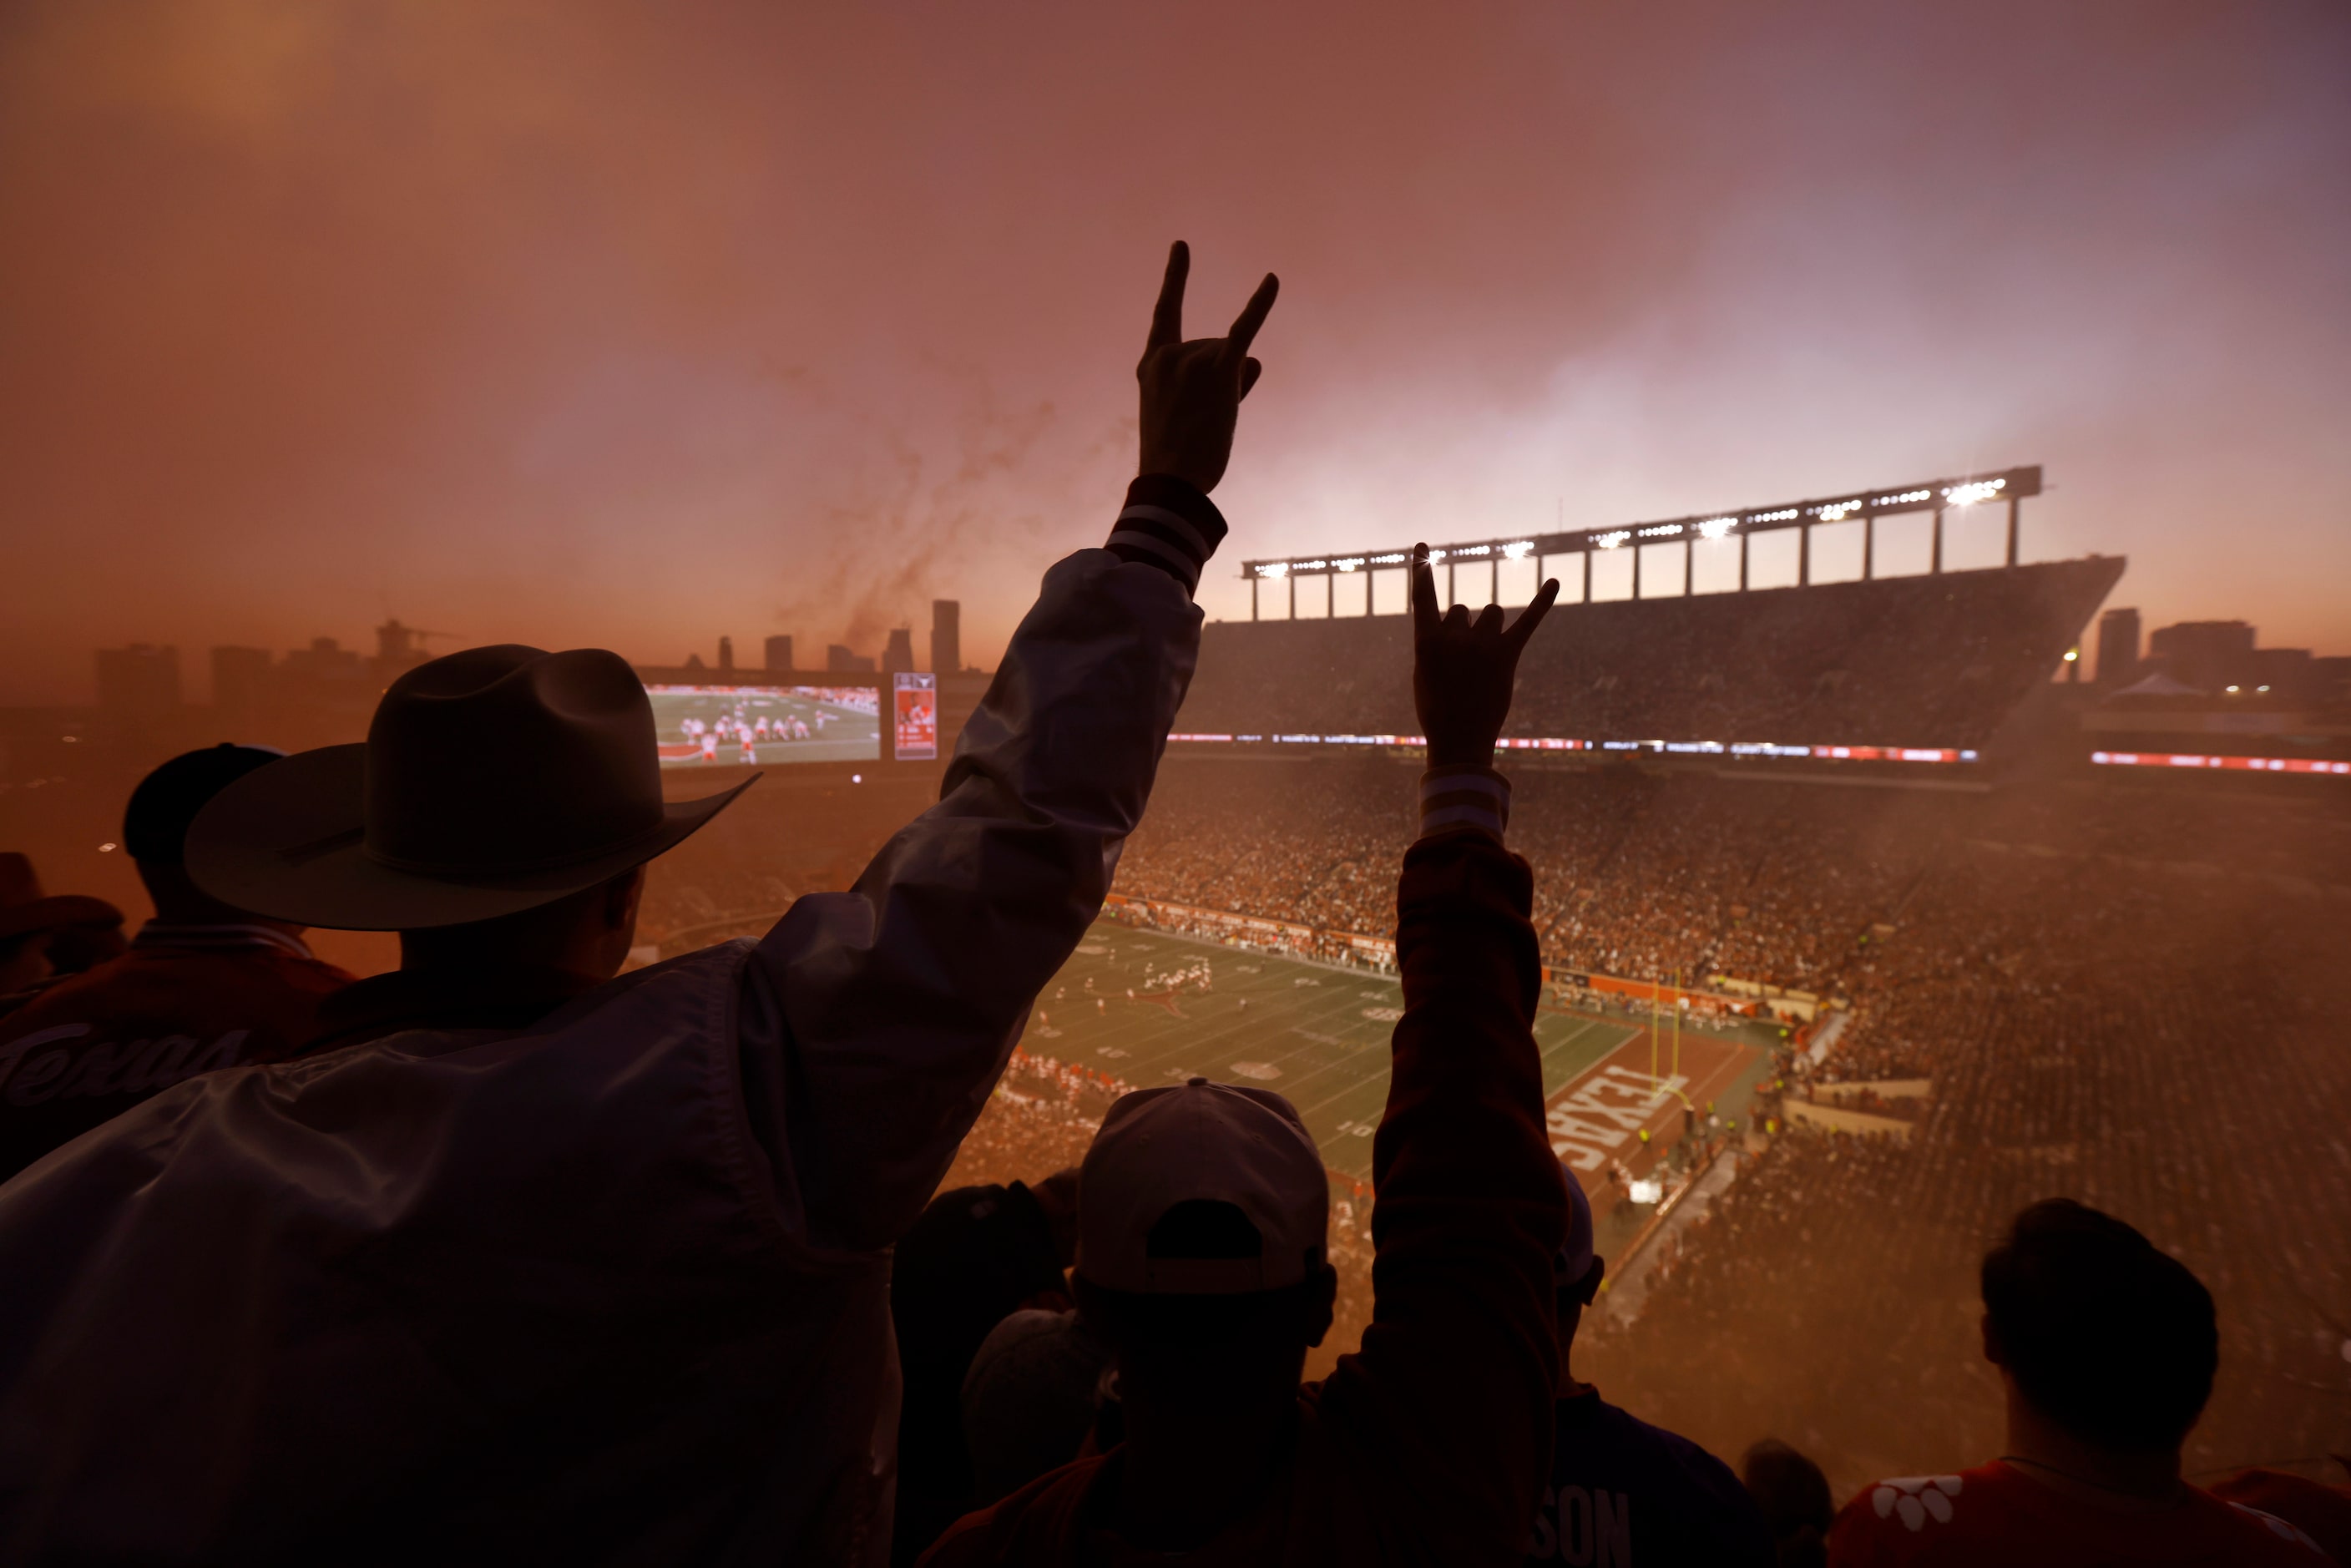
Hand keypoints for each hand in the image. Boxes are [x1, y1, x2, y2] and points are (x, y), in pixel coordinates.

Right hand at [1137, 241, 1277, 493]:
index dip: (1176, 279)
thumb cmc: (1177, 459)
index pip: (1166, 314)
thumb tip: (1255, 358)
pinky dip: (1260, 304)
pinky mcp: (1220, 367)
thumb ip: (1223, 381)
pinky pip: (1244, 329)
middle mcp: (1170, 354)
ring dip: (1236, 391)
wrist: (1172, 481)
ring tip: (1213, 423)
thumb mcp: (1190, 414)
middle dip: (1221, 383)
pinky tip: (1272, 279)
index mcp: (1152, 364)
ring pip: (1236, 360)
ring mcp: (1193, 358)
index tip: (1183, 247)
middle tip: (1201, 423)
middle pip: (1216, 351)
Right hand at [1411, 543, 1558, 768]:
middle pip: (1463, 610)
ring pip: (1492, 613)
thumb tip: (1460, 625)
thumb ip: (1438, 643)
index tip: (1423, 544)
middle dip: (1463, 629)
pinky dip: (1543, 601)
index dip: (1422, 569)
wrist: (1459, 740)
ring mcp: (1482, 645)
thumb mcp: (1425, 673)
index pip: (1423, 596)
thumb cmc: (1437, 709)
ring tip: (1485, 661)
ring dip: (1490, 629)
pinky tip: (1555, 581)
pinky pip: (1528, 620)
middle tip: (1462, 665)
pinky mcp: (1507, 655)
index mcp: (1426, 641)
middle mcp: (1454, 637)